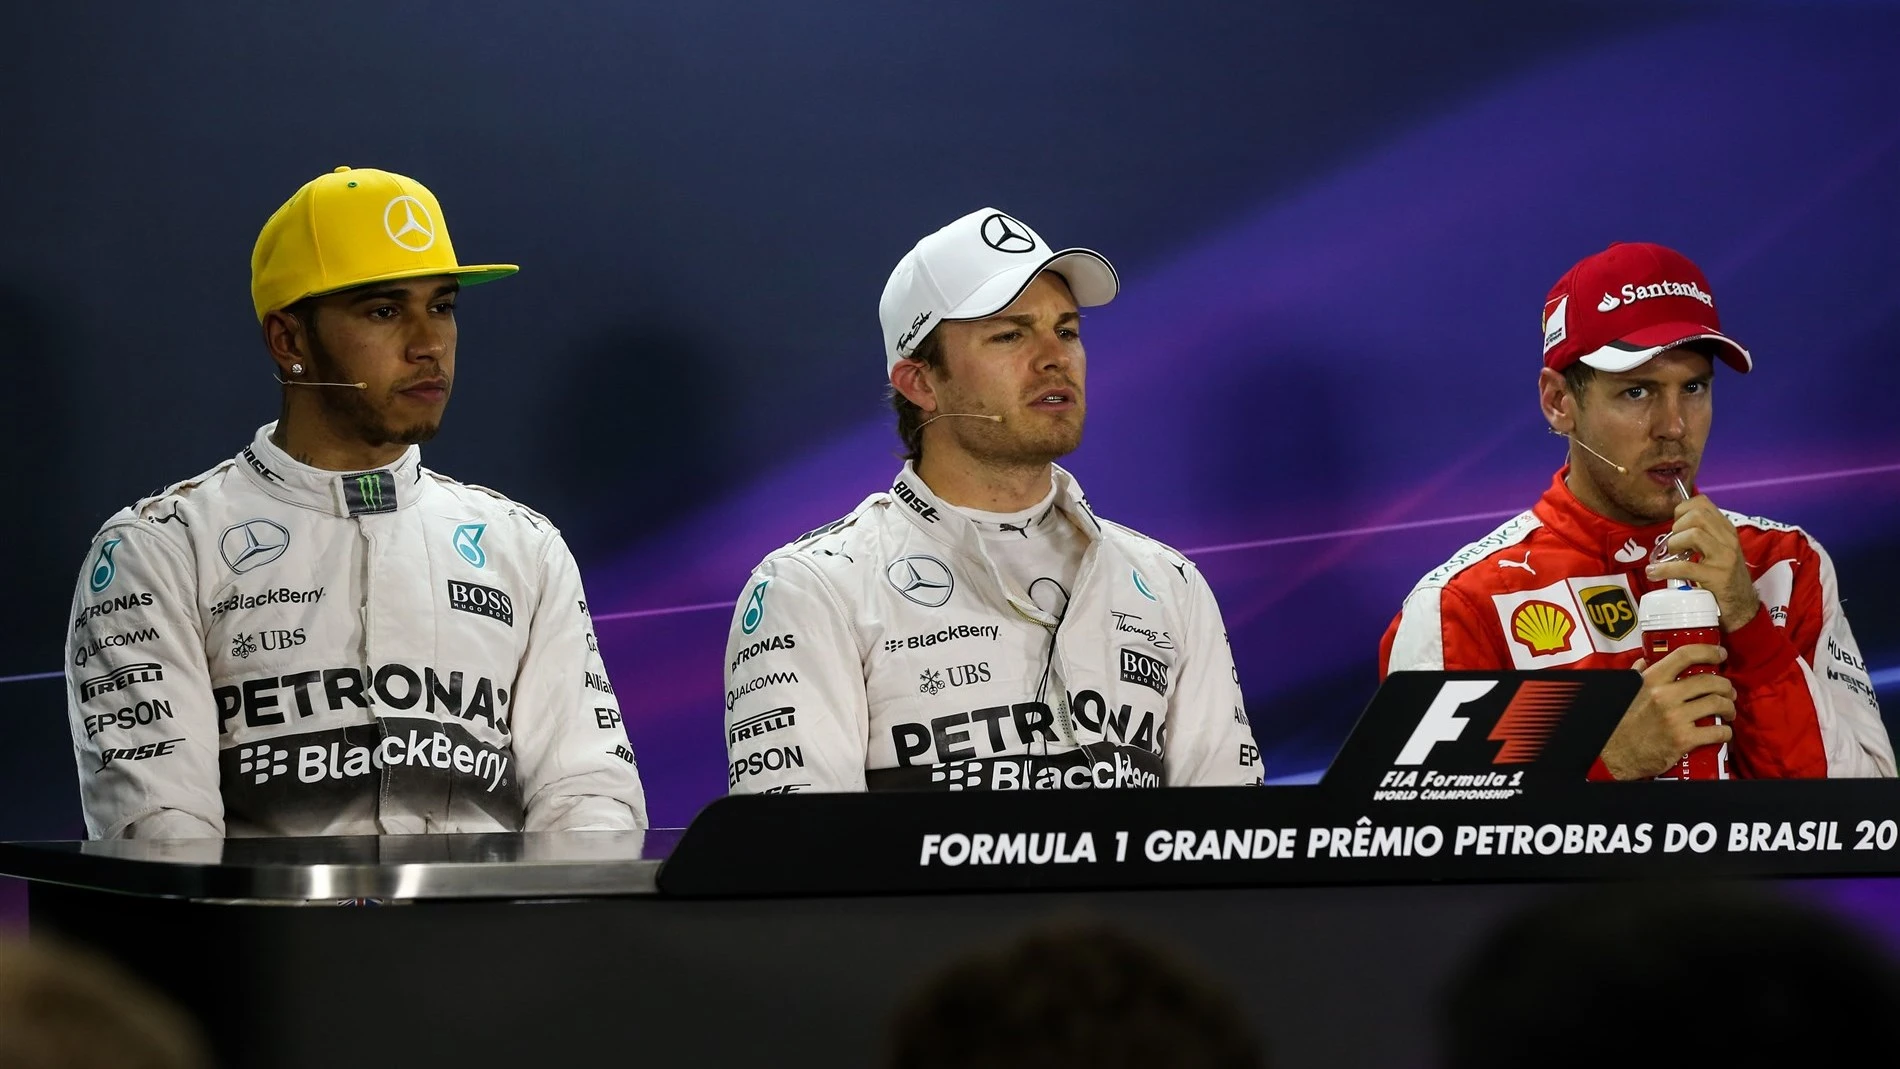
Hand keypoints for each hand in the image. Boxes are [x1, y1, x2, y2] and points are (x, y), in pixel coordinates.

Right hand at [1599, 646, 1736, 780]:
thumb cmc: (1622, 723)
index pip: (1685, 655)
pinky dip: (1726, 732)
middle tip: (1728, 691)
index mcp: (1651, 680)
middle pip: (1709, 681)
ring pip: (1717, 704)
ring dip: (1729, 706)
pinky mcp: (1683, 740)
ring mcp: (1675, 718)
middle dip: (1725, 685)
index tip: (1719, 654)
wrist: (1616, 755)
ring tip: (1728, 711)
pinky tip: (1723, 732)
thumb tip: (1645, 661)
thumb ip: (1638, 674)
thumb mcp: (1627, 692)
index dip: (1708, 651)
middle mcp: (1664, 696)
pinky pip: (1717, 731)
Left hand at [1646, 493, 1760, 630]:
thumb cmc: (1724, 578)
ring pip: (1693, 534)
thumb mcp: (1717, 551)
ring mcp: (1725, 557)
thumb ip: (1701, 536)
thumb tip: (1672, 527)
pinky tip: (1654, 573)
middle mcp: (1728, 540)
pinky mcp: (1717, 577)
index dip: (1682, 510)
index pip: (1702, 503)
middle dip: (1677, 526)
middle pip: (1697, 515)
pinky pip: (1685, 566)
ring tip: (1672, 556)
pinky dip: (1664, 569)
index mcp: (1727, 530)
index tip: (1676, 526)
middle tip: (1674, 545)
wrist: (1741, 607)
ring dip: (1674, 544)